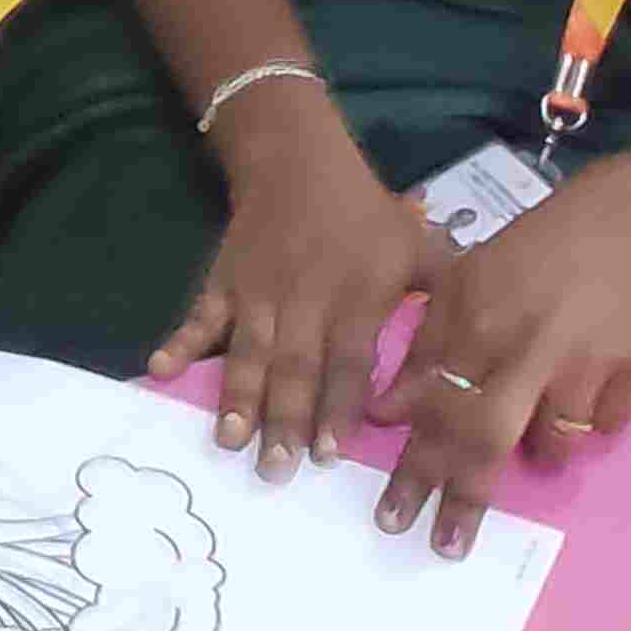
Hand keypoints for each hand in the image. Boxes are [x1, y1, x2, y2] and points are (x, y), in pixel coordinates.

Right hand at [149, 103, 431, 481]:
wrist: (298, 160)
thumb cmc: (365, 214)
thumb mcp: (419, 246)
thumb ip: (442, 300)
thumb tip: (470, 356)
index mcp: (356, 299)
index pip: (349, 362)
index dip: (339, 407)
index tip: (330, 454)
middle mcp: (305, 302)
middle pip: (295, 368)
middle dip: (285, 420)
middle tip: (277, 470)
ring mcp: (258, 295)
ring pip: (248, 352)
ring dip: (237, 397)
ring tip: (229, 441)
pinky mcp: (222, 283)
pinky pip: (199, 317)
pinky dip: (180, 343)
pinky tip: (161, 370)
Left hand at [365, 161, 630, 555]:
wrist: (627, 222)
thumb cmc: (531, 256)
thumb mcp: (464, 283)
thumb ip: (424, 348)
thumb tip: (386, 413)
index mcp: (478, 320)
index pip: (436, 406)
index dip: (414, 465)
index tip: (393, 515)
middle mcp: (527, 344)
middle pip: (487, 437)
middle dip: (462, 497)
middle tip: (443, 544)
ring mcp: (586, 359)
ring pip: (554, 441)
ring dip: (540, 450)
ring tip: (536, 435)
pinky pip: (604, 425)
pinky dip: (591, 422)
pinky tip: (587, 390)